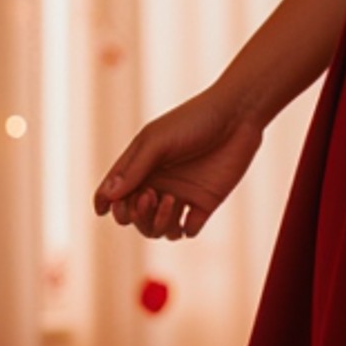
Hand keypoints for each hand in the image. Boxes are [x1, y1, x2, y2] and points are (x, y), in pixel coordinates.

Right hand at [94, 87, 262, 240]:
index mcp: (141, 166)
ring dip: (157, 223)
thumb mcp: (158, 142)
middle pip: (134, 216)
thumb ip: (133, 169)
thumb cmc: (193, 121)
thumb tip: (108, 197)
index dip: (108, 204)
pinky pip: (187, 230)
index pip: (114, 193)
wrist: (238, 116)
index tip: (110, 207)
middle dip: (135, 214)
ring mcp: (181, 195)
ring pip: (158, 228)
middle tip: (149, 196)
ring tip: (171, 200)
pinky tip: (189, 214)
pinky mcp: (205, 203)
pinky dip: (184, 229)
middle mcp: (158, 183)